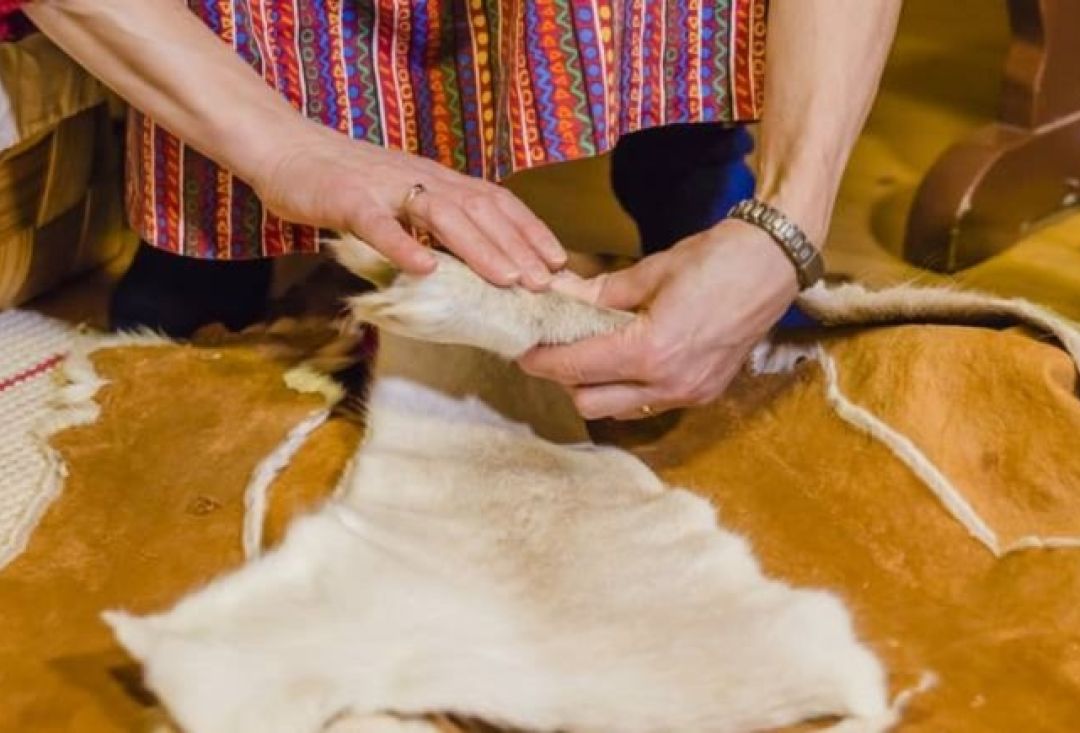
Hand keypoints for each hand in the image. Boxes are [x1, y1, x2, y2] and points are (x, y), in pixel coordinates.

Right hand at [253, 121, 565, 288]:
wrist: (286, 149)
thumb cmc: (347, 182)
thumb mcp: (401, 199)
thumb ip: (433, 225)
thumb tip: (471, 261)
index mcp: (436, 180)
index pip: (495, 201)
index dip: (529, 228)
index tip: (557, 260)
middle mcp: (421, 179)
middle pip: (479, 209)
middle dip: (517, 246)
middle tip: (545, 283)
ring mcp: (386, 188)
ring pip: (443, 216)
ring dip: (479, 249)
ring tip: (508, 280)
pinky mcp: (348, 200)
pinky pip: (380, 225)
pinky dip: (404, 246)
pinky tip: (425, 271)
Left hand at [519, 219, 800, 418]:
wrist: (775, 263)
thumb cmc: (715, 259)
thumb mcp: (650, 271)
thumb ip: (600, 295)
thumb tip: (559, 297)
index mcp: (650, 351)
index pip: (576, 367)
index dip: (542, 360)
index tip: (522, 351)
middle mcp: (668, 383)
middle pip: (588, 402)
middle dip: (566, 378)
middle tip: (556, 349)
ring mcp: (689, 394)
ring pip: (617, 410)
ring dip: (596, 388)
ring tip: (591, 354)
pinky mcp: (704, 394)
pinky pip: (647, 404)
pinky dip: (628, 389)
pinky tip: (627, 361)